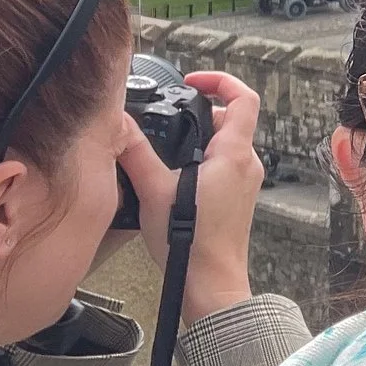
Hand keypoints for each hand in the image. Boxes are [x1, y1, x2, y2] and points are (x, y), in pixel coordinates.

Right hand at [120, 72, 264, 325]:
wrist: (210, 285)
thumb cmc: (190, 243)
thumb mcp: (154, 190)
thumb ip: (136, 153)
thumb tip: (119, 123)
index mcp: (235, 154)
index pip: (244, 97)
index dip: (220, 80)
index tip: (192, 81)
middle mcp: (247, 165)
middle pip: (231, 120)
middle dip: (200, 113)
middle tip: (168, 119)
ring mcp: (244, 184)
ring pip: (225, 145)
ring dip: (197, 139)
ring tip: (164, 149)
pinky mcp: (236, 200)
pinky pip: (222, 167)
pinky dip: (200, 161)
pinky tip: (172, 177)